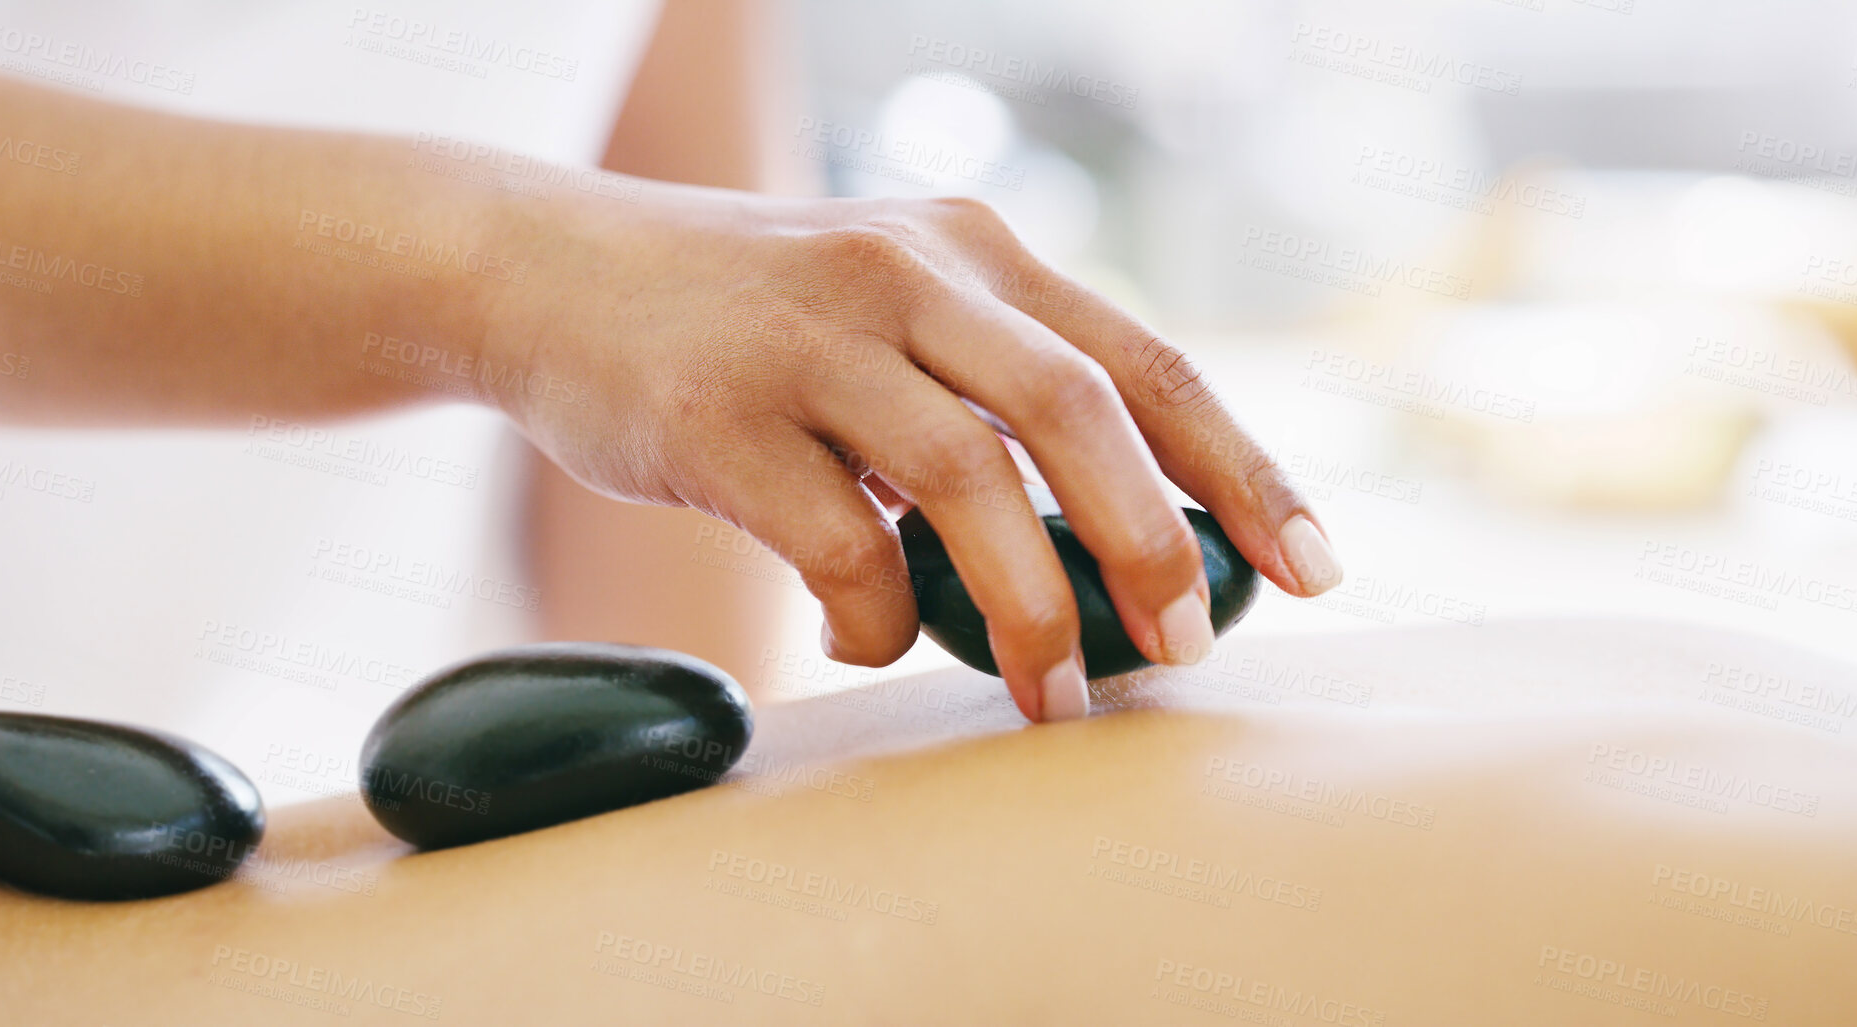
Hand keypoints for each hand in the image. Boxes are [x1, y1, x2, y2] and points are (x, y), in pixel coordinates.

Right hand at [476, 183, 1341, 721]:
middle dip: (1153, 542)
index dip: (1240, 469)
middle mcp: (905, 271)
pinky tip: (867, 637)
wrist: (546, 271)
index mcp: (973, 252)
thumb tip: (1120, 545)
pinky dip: (874, 616)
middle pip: (1078, 407)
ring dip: (1028, 605)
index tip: (1310, 567)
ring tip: (1052, 696)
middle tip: (1184, 648)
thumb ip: (988, 394)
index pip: (1146, 360)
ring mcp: (811, 335)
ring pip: (966, 477)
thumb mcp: (886, 313)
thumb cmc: (747, 321)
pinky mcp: (719, 412)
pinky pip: (837, 544)